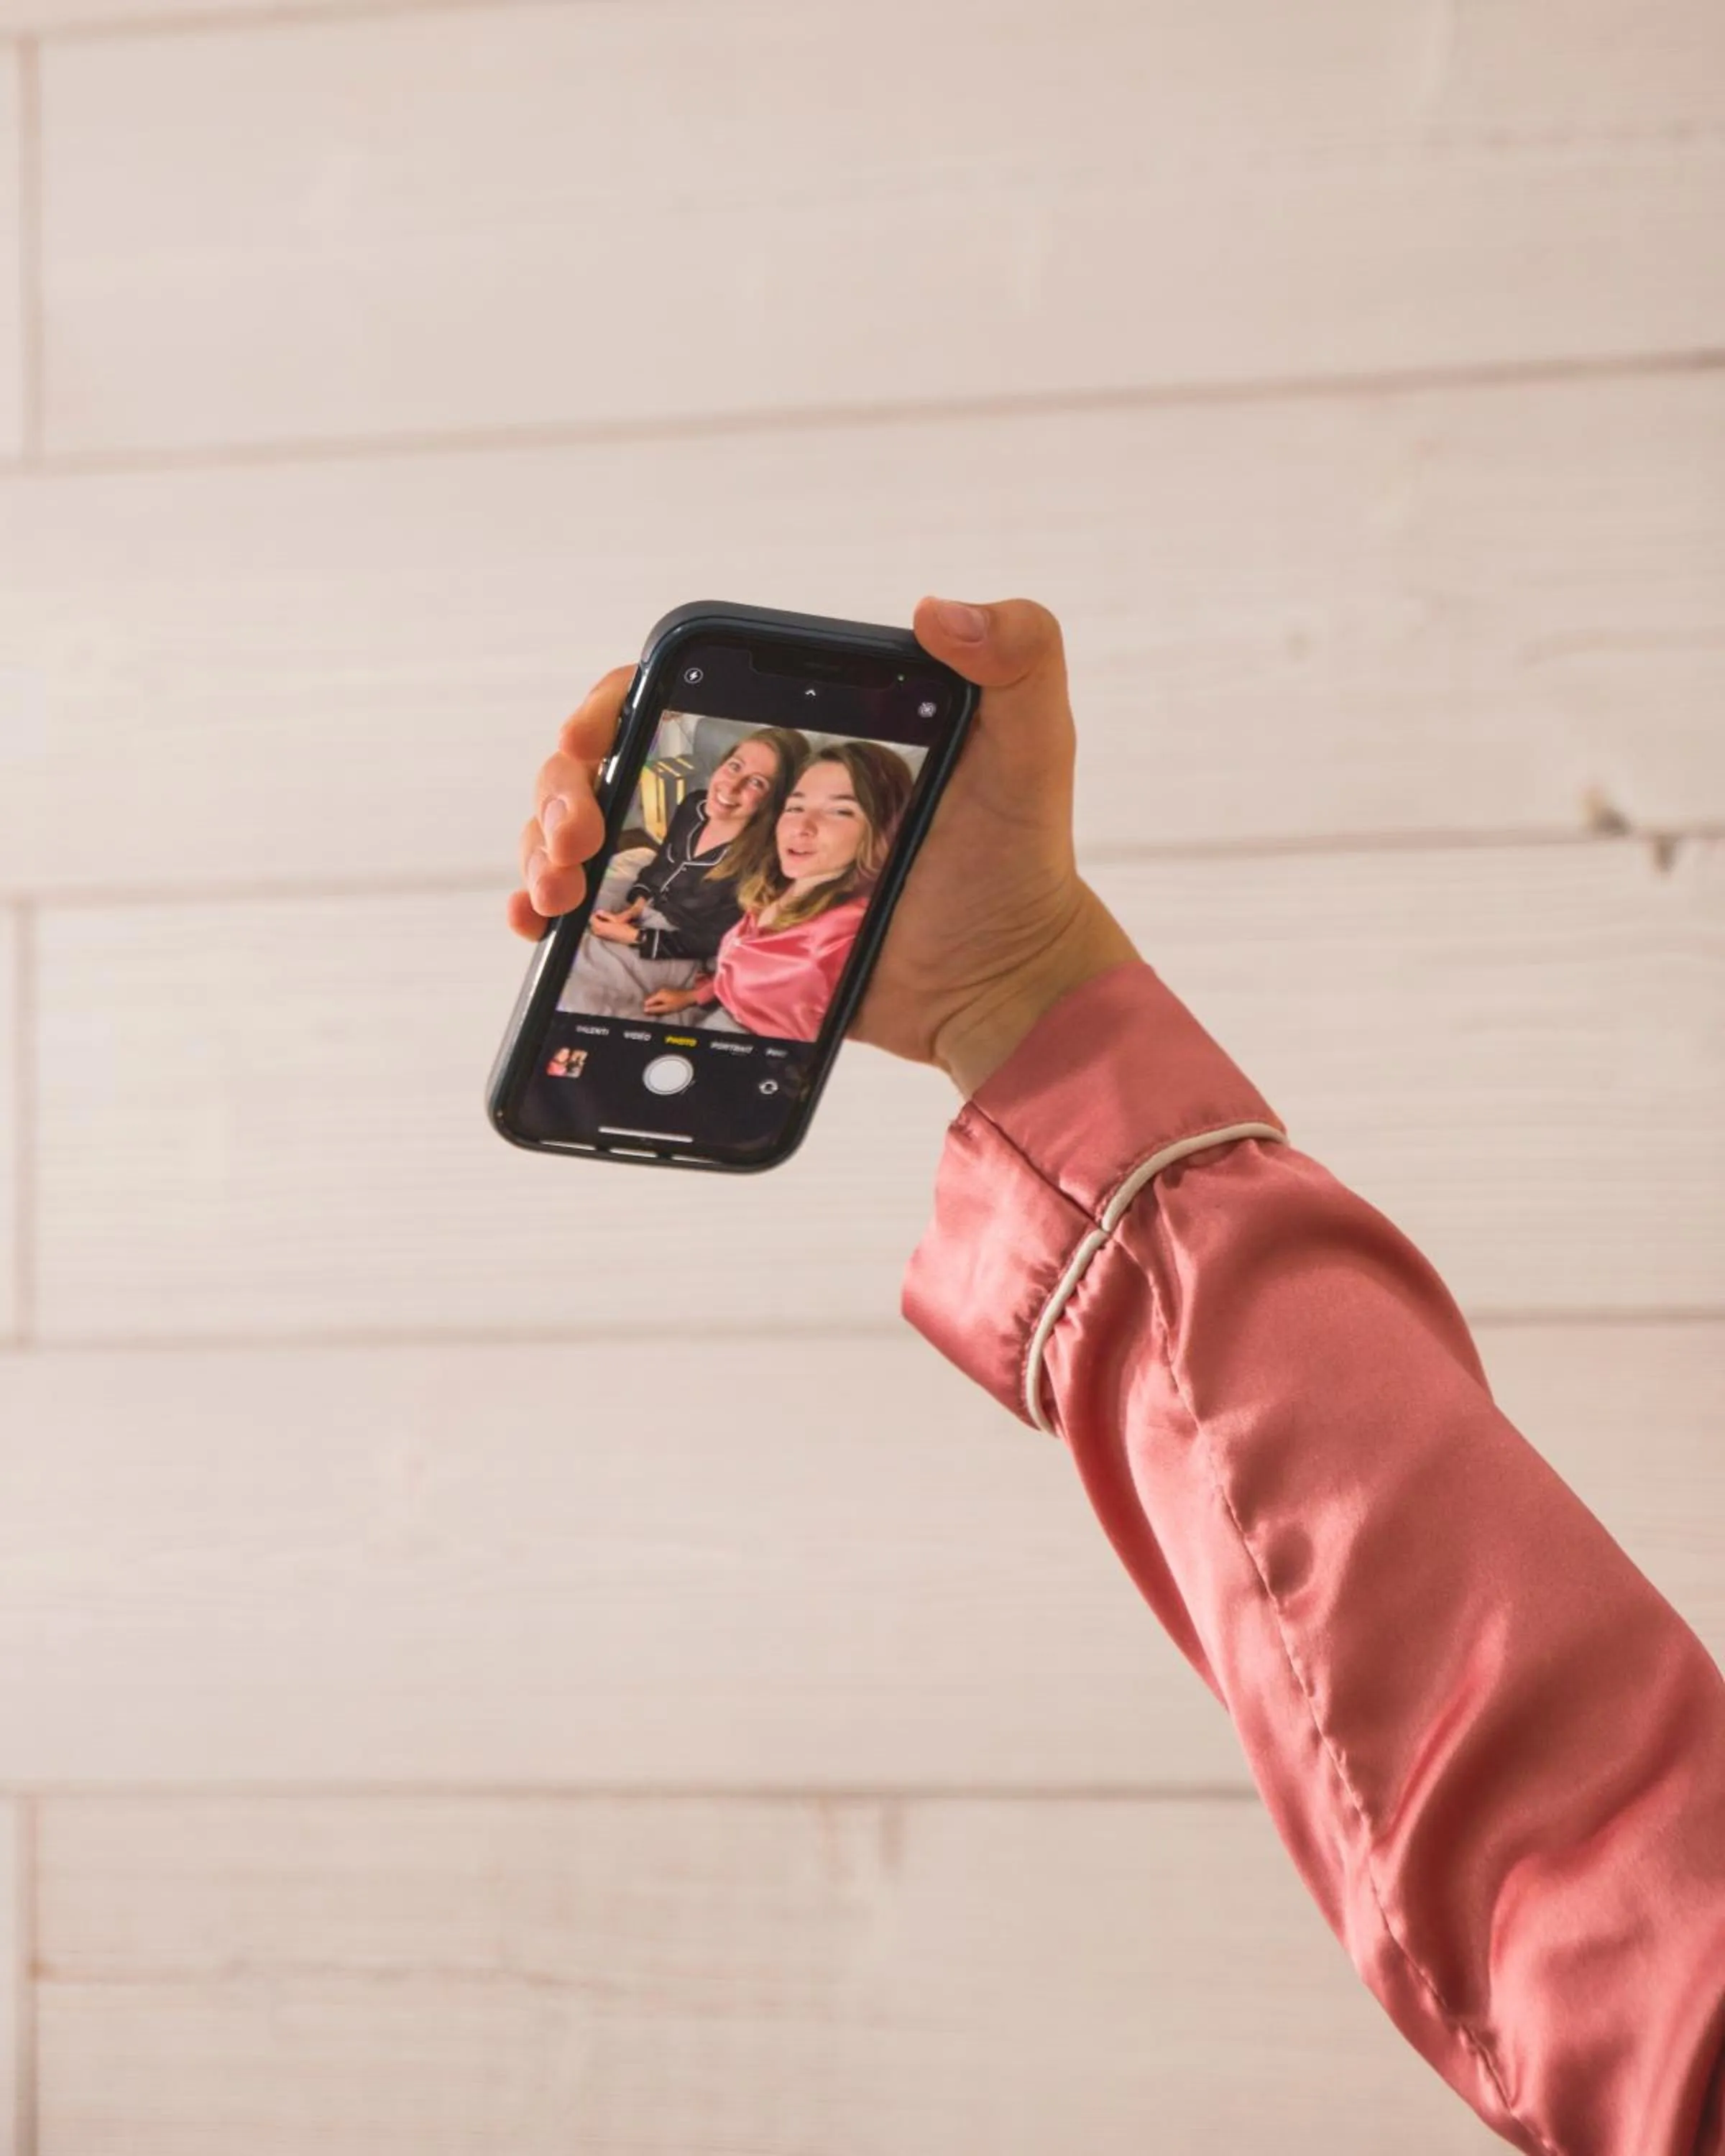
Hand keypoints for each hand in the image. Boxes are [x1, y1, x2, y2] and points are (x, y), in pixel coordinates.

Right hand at [508, 607, 1137, 1094]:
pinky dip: (555, 914)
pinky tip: (536, 929)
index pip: (667, 693)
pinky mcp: (713, 935)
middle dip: (561, 787)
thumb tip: (940, 610)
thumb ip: (1019, 656)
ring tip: (551, 890)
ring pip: (592, 834)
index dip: (610, 707)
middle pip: (608, 763)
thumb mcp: (1032, 745)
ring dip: (543, 846)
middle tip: (573, 833)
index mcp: (787, 729)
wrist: (1002, 985)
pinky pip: (614, 915)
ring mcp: (718, 864)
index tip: (594, 738)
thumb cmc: (1014, 860)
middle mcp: (740, 788)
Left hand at [587, 910, 640, 944]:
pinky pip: (599, 933)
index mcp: (600, 926)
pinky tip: (605, 927)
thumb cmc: (624, 928)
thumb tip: (598, 911)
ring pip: (595, 929)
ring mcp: (601, 937)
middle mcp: (598, 933)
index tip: (598, 912)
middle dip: (595, 920)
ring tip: (603, 920)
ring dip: (597, 925)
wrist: (630, 937)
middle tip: (600, 915)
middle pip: (592, 925)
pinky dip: (600, 929)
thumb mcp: (615, 919)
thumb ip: (605, 915)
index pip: (592, 919)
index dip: (594, 914)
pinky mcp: (605, 939)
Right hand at [642, 986, 700, 1017]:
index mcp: (658, 995)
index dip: (647, 1008)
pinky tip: (664, 1006)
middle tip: (656, 1013)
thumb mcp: (666, 1008)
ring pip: (655, 999)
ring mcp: (663, 991)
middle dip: (652, 1006)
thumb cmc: (678, 1003)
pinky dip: (660, 1002)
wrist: (689, 996)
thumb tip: (644, 1010)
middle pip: (651, 1000)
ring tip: (660, 1010)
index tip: (650, 1014)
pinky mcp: (667, 992)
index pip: (647, 1002)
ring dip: (656, 1005)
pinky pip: (660, 998)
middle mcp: (659, 991)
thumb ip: (655, 1009)